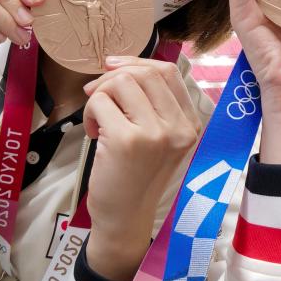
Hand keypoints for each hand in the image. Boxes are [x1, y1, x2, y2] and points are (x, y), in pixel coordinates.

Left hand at [82, 56, 201, 280]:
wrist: (126, 218)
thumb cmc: (137, 177)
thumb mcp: (159, 138)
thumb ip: (153, 104)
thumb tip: (119, 65)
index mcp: (191, 123)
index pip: (168, 71)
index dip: (137, 62)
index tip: (113, 68)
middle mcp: (179, 127)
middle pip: (144, 72)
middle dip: (111, 77)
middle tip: (96, 97)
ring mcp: (156, 133)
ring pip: (120, 82)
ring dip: (99, 96)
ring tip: (98, 121)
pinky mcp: (128, 140)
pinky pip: (100, 102)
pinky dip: (89, 113)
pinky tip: (94, 134)